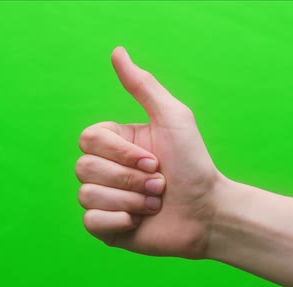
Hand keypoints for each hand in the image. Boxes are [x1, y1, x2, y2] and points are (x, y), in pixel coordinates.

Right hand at [75, 47, 222, 258]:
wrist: (208, 212)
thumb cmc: (193, 163)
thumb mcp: (172, 118)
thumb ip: (143, 86)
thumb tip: (117, 51)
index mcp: (115, 142)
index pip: (88, 139)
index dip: (120, 153)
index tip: (154, 160)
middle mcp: (106, 169)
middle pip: (84, 168)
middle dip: (130, 178)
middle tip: (161, 183)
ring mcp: (104, 198)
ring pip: (86, 194)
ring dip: (130, 199)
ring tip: (155, 203)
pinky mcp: (106, 228)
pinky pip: (89, 222)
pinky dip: (118, 221)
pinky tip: (138, 222)